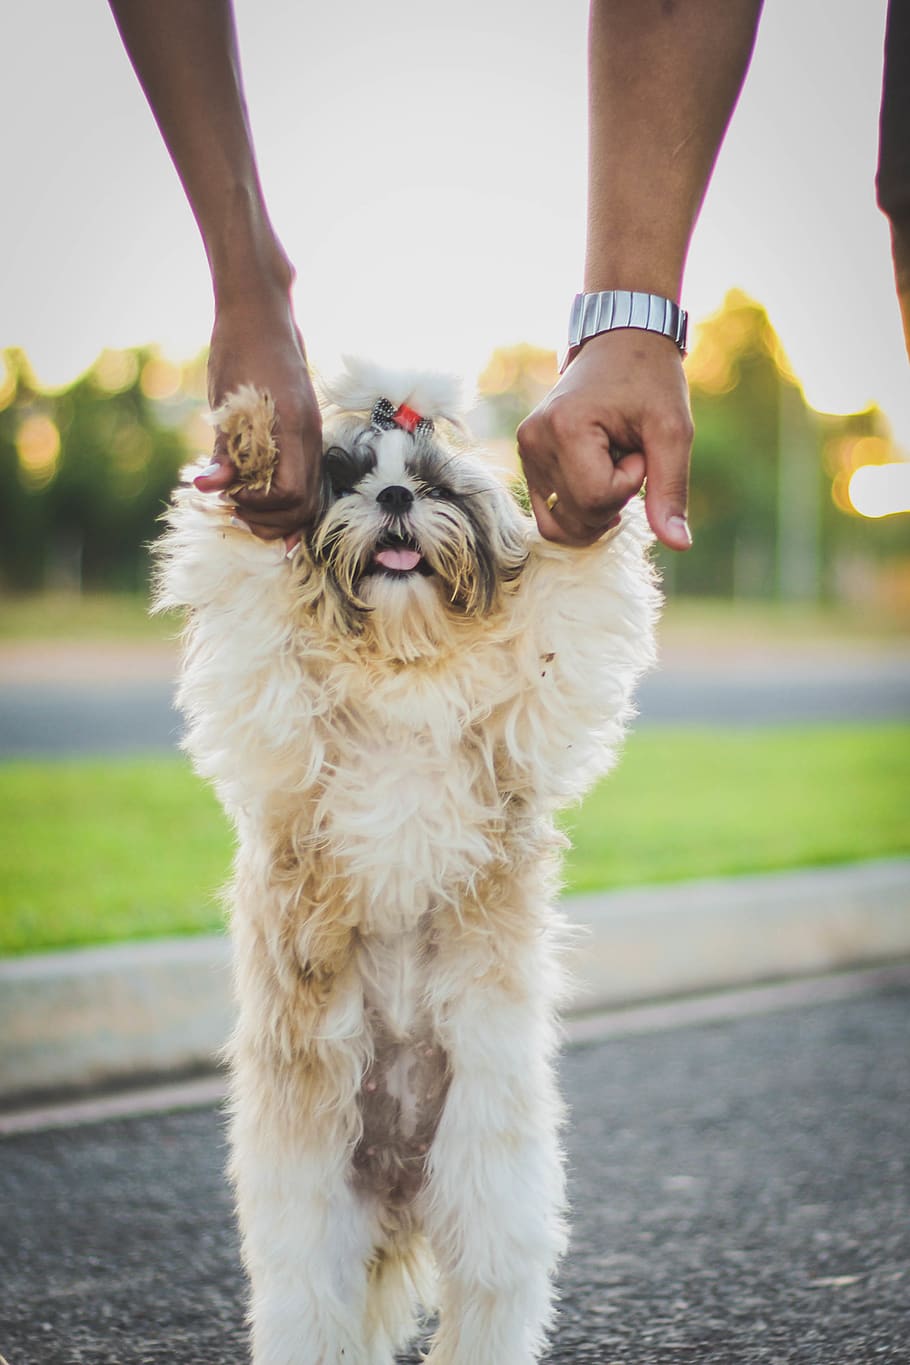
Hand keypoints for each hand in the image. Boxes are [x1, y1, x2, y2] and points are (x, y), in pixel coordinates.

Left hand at [195, 285, 322, 544]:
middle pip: (306, 506)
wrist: (262, 312)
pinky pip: (306, 480)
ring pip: (311, 498)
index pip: (290, 493)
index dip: (259, 504)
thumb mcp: (224, 401)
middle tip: (235, 510)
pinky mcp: (307, 433)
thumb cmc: (238, 348)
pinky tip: (257, 491)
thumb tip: (208, 489)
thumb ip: (222, 450)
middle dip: (271, 520)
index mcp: (293, 426)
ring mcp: (313, 435)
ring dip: (279, 514)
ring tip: (244, 504)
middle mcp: (310, 435)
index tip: (230, 494)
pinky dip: (285, 497)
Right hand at [516, 329, 693, 549]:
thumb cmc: (651, 380)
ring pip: (560, 524)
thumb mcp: (673, 431)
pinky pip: (549, 514)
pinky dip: (580, 509)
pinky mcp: (528, 460)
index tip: (638, 448)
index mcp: (564, 427)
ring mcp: (526, 452)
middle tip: (626, 452)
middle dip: (614, 498)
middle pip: (578, 517)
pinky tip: (598, 479)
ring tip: (611, 464)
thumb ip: (672, 489)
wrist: (621, 342)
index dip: (630, 484)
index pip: (597, 498)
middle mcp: (534, 441)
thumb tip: (679, 545)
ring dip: (597, 507)